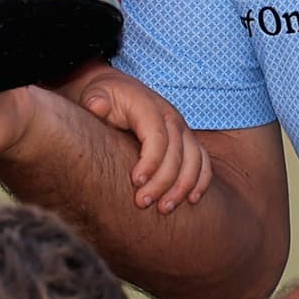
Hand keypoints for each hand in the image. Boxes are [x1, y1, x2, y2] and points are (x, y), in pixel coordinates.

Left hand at [73, 65, 211, 212]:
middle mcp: (171, 118)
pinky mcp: (188, 142)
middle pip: (176, 153)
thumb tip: (97, 106)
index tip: (136, 182)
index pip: (157, 137)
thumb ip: (95, 100)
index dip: (150, 161)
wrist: (121, 91)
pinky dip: (201, 181)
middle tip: (143, 202)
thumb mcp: (96, 94)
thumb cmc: (106, 98)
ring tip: (165, 208)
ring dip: (183, 187)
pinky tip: (191, 200)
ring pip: (194, 160)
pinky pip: (203, 162)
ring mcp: (183, 130)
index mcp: (149, 107)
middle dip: (162, 182)